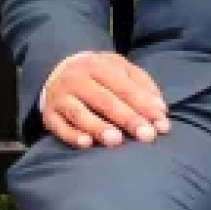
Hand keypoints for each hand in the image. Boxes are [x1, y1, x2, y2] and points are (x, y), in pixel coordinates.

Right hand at [42, 52, 169, 149]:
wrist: (58, 69)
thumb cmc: (100, 75)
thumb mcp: (121, 69)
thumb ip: (142, 86)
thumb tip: (160, 109)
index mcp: (98, 66)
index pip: (124, 87)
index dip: (144, 105)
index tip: (162, 124)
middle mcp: (76, 79)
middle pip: (104, 100)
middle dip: (127, 118)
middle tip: (146, 135)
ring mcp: (60, 97)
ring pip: (79, 112)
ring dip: (97, 127)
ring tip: (116, 140)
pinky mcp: (48, 114)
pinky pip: (58, 126)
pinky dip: (71, 135)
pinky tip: (86, 144)